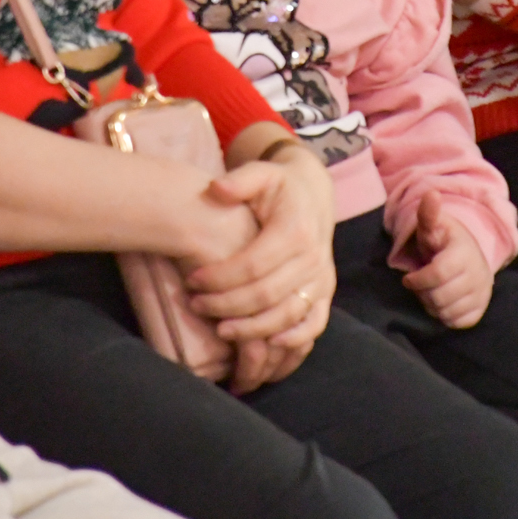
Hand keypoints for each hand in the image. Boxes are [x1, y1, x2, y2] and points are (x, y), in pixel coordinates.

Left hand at [185, 148, 336, 393]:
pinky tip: (265, 345)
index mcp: (295, 230)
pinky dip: (293, 341)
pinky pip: (314, 324)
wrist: (314, 194)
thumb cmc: (279, 187)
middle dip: (227, 306)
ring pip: (287, 315)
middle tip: (197, 306)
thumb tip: (216, 189)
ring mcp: (322, 278)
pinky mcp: (326, 293)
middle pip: (267, 295)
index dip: (220, 277)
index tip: (192, 281)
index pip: (253, 265)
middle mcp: (313, 258)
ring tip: (220, 331)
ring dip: (252, 329)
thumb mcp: (261, 173)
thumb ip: (240, 180)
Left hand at [400, 190, 495, 328]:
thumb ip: (428, 213)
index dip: (417, 280)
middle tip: (421, 285)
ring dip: (432, 305)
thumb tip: (431, 194)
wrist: (470, 257)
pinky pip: (456, 323)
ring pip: (446, 312)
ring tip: (431, 291)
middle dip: (423, 293)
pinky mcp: (480, 310)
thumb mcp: (434, 226)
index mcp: (464, 254)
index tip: (408, 279)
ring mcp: (481, 294)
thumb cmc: (444, 242)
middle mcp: (477, 275)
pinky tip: (442, 301)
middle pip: (439, 297)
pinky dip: (444, 315)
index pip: (437, 275)